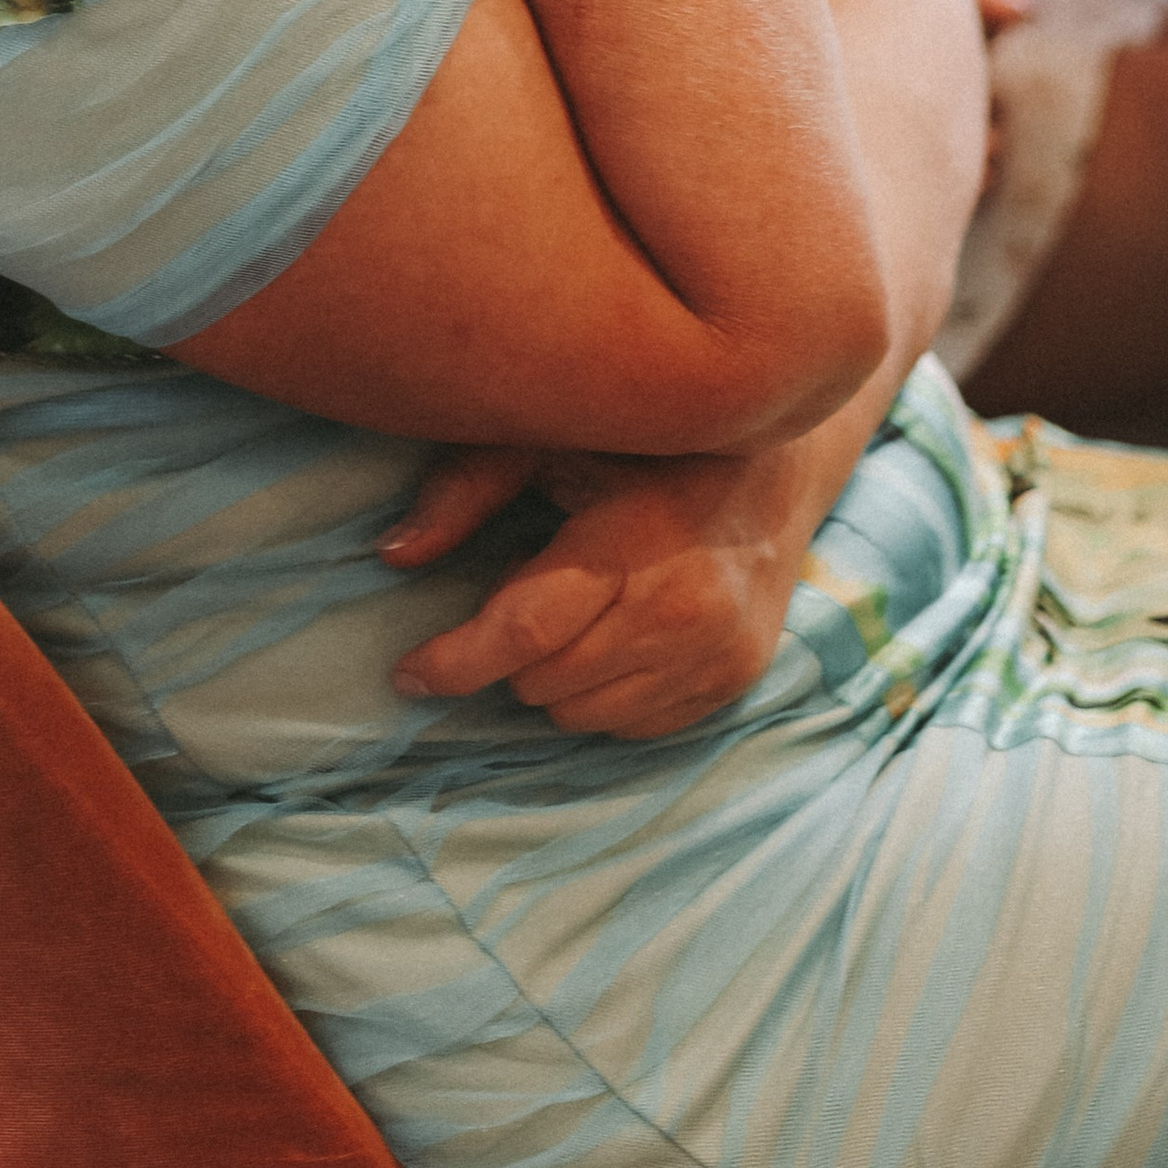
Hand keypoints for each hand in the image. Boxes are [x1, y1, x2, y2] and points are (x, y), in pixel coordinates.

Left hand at [378, 435, 826, 740]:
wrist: (777, 465)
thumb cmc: (646, 445)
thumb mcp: (554, 438)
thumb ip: (469, 487)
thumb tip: (391, 554)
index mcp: (640, 535)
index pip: (529, 626)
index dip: (456, 659)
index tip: (406, 675)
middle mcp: (688, 604)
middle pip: (547, 681)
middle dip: (510, 652)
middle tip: (525, 588)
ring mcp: (721, 651)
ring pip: (583, 716)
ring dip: (556, 677)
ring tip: (579, 605)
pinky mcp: (738, 681)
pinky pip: (633, 729)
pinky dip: (605, 694)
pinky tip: (618, 632)